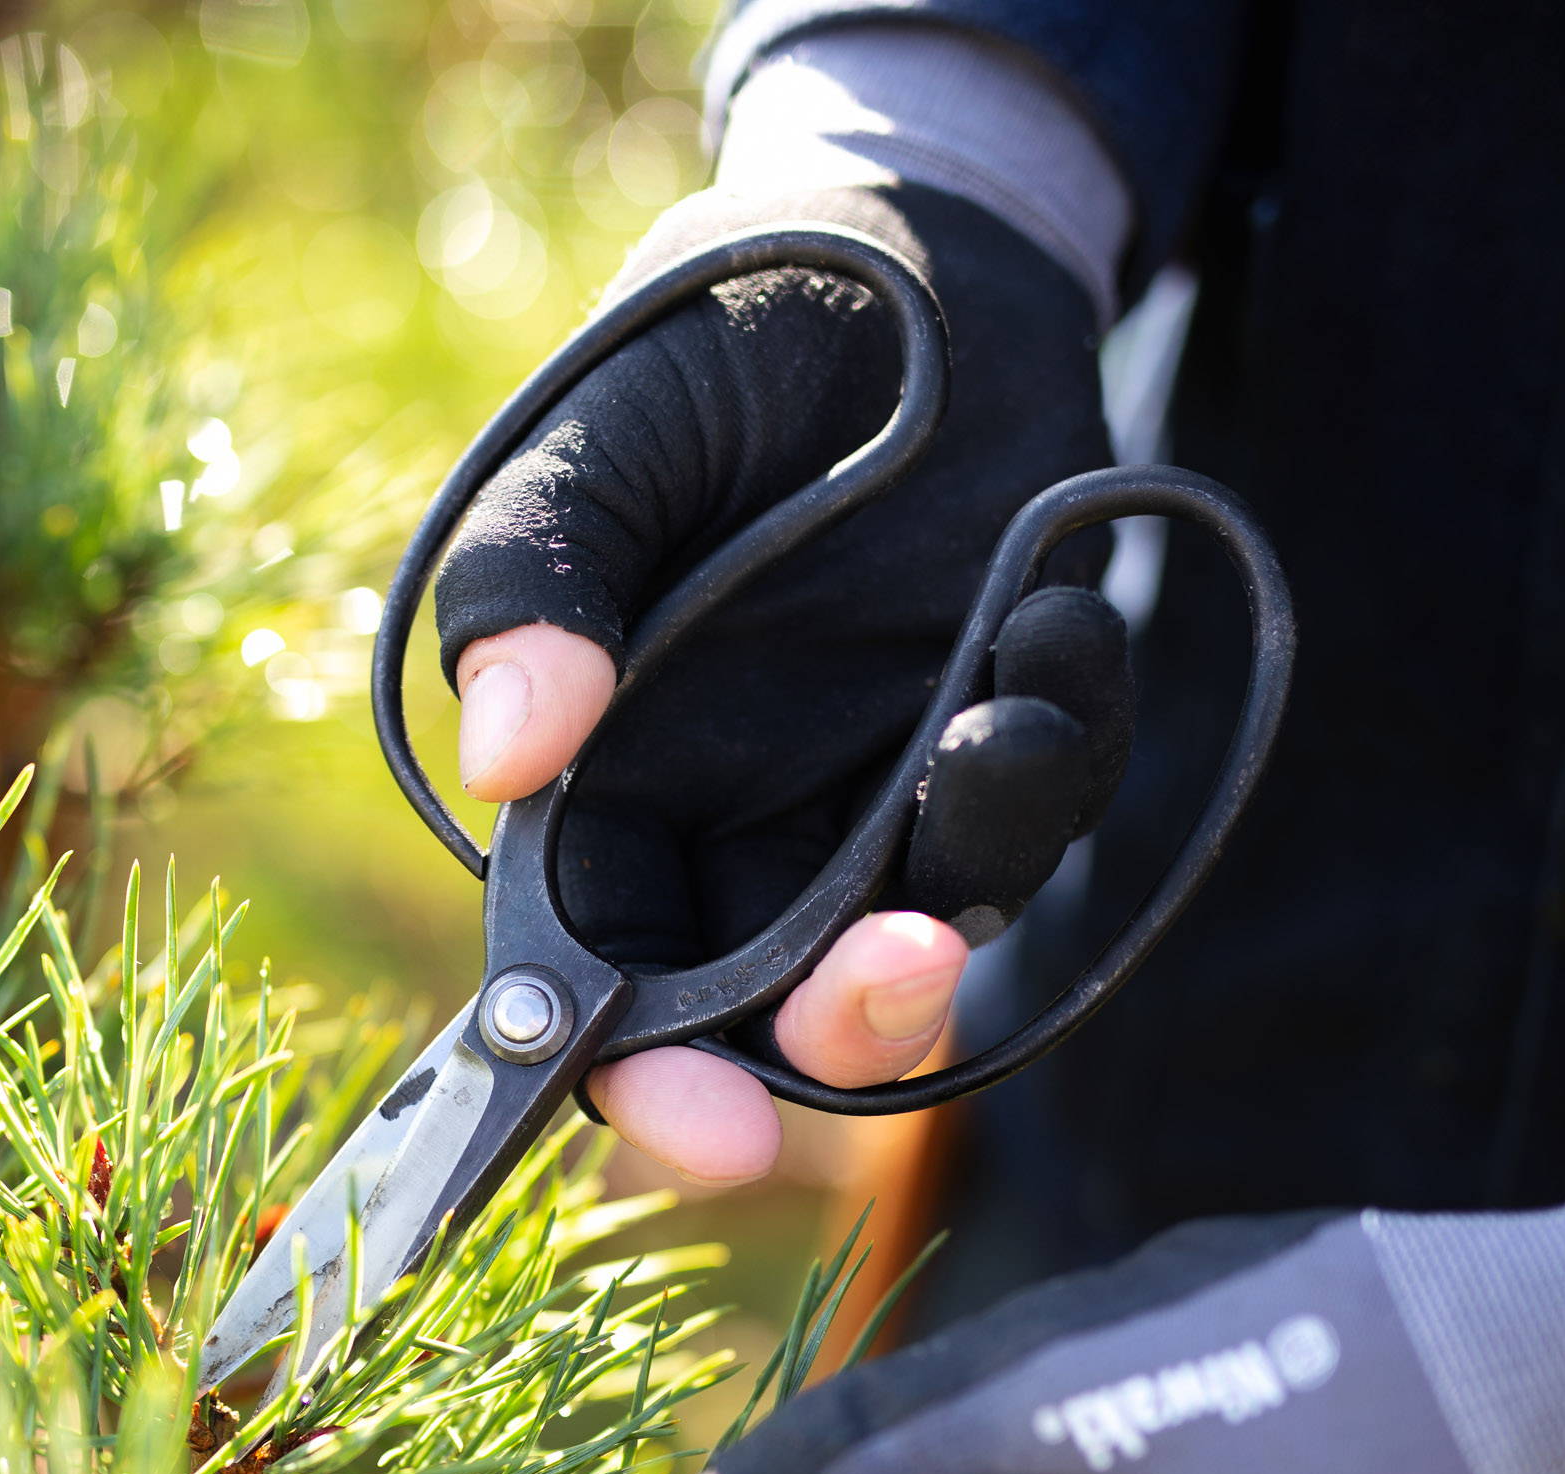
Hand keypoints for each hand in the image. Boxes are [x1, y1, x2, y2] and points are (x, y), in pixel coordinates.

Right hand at [435, 181, 1122, 1184]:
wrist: (909, 247)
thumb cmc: (712, 343)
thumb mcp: (599, 437)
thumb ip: (531, 584)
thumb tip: (506, 754)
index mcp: (609, 784)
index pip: (600, 979)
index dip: (641, 1075)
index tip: (710, 1134)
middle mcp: (742, 820)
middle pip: (773, 1010)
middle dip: (837, 1033)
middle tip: (895, 976)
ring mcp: (883, 790)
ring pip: (928, 929)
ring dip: (975, 865)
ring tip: (999, 717)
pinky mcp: (1008, 738)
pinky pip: (1047, 810)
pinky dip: (1058, 740)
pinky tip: (1046, 620)